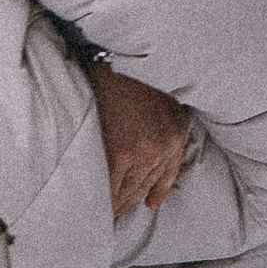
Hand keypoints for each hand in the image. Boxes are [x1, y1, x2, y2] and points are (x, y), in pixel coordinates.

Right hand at [90, 63, 192, 222]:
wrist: (108, 53)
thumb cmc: (124, 70)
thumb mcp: (154, 93)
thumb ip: (156, 123)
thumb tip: (145, 154)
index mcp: (177, 127)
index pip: (167, 173)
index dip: (156, 192)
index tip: (147, 204)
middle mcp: (166, 143)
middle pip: (145, 186)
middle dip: (128, 200)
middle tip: (111, 214)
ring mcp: (144, 151)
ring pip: (127, 191)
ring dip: (113, 204)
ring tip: (96, 214)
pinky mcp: (120, 154)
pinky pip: (109, 188)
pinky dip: (100, 199)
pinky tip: (89, 207)